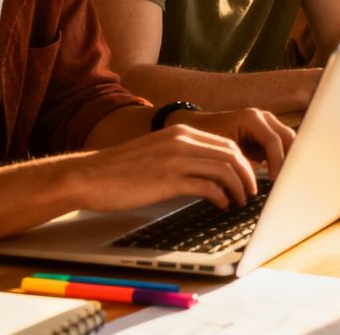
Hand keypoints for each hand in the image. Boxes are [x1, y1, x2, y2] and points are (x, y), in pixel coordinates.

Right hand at [66, 125, 265, 211]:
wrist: (89, 176)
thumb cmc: (120, 170)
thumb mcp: (158, 151)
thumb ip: (183, 154)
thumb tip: (209, 171)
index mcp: (181, 133)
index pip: (227, 144)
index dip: (243, 162)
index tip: (248, 177)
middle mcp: (182, 141)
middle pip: (232, 155)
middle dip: (247, 175)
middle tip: (251, 192)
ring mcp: (176, 159)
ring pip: (224, 169)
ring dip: (238, 188)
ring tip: (239, 201)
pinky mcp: (168, 180)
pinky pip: (208, 187)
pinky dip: (221, 197)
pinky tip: (221, 205)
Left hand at [172, 108, 294, 179]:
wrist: (197, 127)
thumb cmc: (204, 138)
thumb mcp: (220, 151)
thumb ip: (236, 166)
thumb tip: (244, 188)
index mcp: (251, 118)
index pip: (273, 140)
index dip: (277, 161)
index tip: (274, 179)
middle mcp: (263, 118)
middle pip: (287, 138)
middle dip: (288, 159)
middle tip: (284, 180)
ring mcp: (267, 124)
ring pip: (288, 141)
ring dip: (287, 159)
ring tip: (282, 178)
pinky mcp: (267, 133)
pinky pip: (281, 145)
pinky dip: (282, 158)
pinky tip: (276, 173)